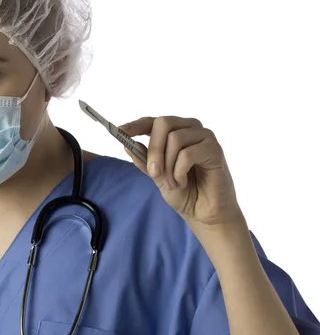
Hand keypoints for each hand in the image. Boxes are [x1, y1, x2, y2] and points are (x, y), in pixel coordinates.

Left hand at [119, 116, 241, 226]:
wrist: (204, 213)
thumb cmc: (183, 191)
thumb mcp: (157, 175)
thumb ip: (144, 160)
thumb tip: (126, 145)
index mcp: (175, 131)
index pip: (152, 121)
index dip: (135, 125)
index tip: (120, 131)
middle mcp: (190, 128)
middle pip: (163, 123)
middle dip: (154, 149)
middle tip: (153, 172)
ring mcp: (204, 137)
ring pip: (175, 138)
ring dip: (168, 165)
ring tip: (172, 183)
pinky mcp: (215, 149)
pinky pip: (188, 153)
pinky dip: (179, 171)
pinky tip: (182, 182)